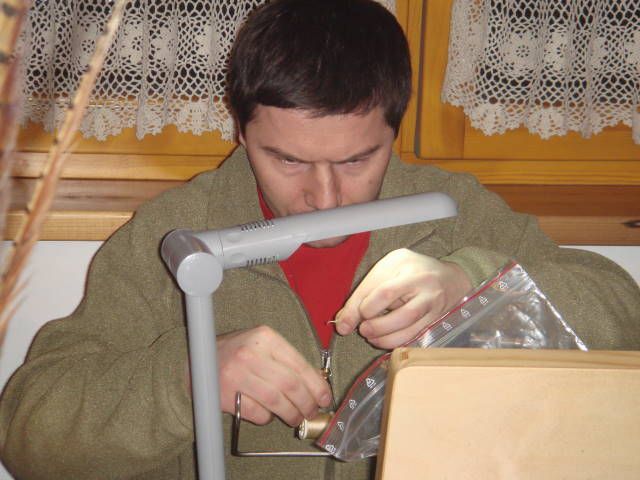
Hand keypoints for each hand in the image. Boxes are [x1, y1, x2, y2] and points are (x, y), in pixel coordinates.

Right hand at [215, 325, 331, 426]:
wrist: (198, 358)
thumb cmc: (238, 352)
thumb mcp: (264, 345)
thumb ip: (288, 360)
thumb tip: (318, 383)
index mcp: (265, 337)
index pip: (299, 365)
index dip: (316, 386)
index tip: (325, 398)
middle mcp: (250, 354)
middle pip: (289, 385)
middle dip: (306, 403)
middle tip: (311, 411)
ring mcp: (236, 375)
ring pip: (276, 401)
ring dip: (291, 414)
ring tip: (297, 418)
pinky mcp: (225, 395)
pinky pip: (257, 412)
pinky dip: (268, 417)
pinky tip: (270, 414)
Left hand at [335, 249, 471, 348]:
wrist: (449, 278)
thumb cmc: (409, 271)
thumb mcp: (385, 271)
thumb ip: (363, 294)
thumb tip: (343, 324)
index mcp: (404, 264)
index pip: (381, 290)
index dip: (360, 309)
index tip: (346, 321)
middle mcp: (421, 282)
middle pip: (399, 308)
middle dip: (375, 325)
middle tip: (362, 329)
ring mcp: (431, 301)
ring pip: (408, 324)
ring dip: (384, 336)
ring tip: (370, 336)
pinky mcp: (434, 318)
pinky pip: (414, 335)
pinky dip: (395, 342)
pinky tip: (383, 340)